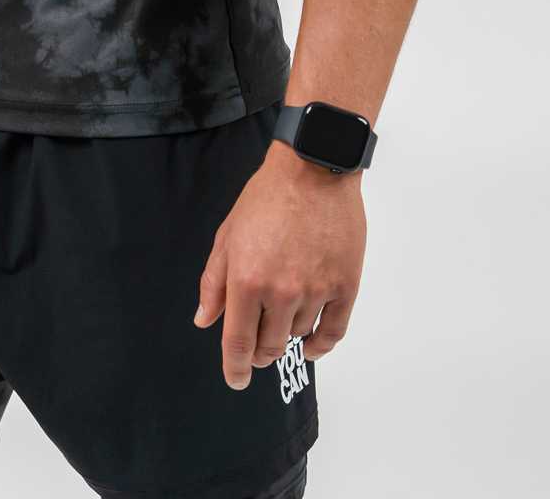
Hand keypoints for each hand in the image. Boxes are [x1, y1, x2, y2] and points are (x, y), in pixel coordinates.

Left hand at [192, 141, 365, 387]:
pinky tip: (310, 345)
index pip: (238, 342)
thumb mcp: (228, 235)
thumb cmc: (267, 197)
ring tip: (281, 321)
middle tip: (256, 346)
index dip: (234, 368)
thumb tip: (204, 319)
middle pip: (269, 346)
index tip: (235, 380)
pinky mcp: (345, 286)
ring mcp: (316, 291)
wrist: (313, 169)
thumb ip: (214, 282)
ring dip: (287, 337)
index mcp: (247, 280)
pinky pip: (333, 332)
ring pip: (298, 337)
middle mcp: (281, 292)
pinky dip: (320, 346)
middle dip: (258, 352)